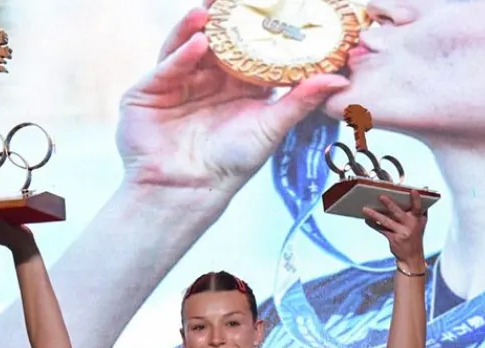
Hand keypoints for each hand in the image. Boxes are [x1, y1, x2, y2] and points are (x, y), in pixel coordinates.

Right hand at [116, 5, 348, 197]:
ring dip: (198, 26)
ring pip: (186, 44)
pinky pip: (166, 66)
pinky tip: (198, 44)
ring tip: (211, 9)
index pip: (245, 46)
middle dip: (223, 15)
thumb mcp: (270, 127)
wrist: (187, 192)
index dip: (256, 24)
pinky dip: (181, 53)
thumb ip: (300, 100)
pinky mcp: (147, 91)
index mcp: (234, 85)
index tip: (272, 3)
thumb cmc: (229, 166)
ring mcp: (175, 82)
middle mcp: (205, 79)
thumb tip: (338, 79)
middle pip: (214, 38)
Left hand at [362, 191, 427, 274]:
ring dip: (375, 214)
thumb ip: (420, 208)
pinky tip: (367, 219)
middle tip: (380, 196)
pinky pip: (381, 229)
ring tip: (365, 209)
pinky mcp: (393, 238)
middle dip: (389, 204)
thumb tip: (424, 190)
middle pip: (398, 212)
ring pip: (386, 221)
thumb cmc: (415, 237)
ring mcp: (401, 232)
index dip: (416, 199)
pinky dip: (373, 224)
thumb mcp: (421, 223)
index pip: (418, 207)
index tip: (413, 191)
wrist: (412, 257)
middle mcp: (410, 225)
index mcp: (418, 219)